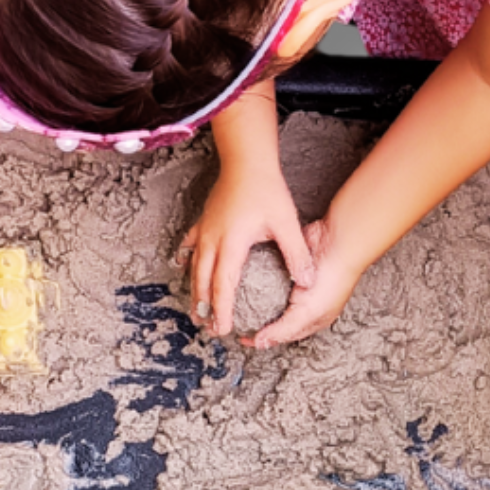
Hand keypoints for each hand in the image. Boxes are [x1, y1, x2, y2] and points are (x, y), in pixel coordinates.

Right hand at [175, 159, 313, 338]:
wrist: (246, 160)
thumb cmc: (266, 188)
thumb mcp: (286, 222)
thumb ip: (296, 254)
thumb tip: (308, 281)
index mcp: (232, 245)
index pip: (223, 286)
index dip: (222, 310)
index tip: (222, 329)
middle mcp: (212, 241)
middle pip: (202, 282)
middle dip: (204, 308)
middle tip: (206, 329)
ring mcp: (204, 231)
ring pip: (193, 268)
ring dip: (194, 291)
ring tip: (194, 310)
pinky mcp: (203, 221)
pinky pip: (189, 246)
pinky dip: (185, 259)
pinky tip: (181, 267)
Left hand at [240, 219, 360, 347]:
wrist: (338, 244)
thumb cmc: (331, 282)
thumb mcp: (308, 313)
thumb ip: (283, 329)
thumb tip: (259, 343)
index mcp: (311, 320)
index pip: (283, 335)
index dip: (263, 338)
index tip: (242, 337)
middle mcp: (303, 304)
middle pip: (274, 316)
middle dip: (256, 319)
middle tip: (235, 319)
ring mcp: (295, 285)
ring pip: (269, 296)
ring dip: (254, 299)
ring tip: (235, 302)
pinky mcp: (287, 266)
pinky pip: (268, 275)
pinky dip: (257, 278)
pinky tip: (243, 281)